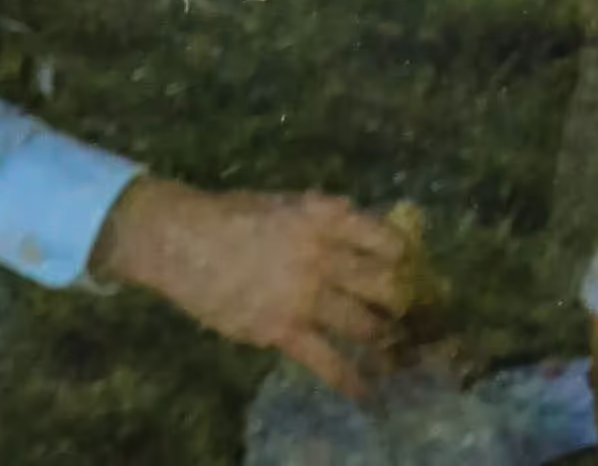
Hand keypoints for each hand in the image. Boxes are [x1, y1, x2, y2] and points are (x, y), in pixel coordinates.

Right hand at [101, 182, 421, 382]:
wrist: (186, 241)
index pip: (382, 236)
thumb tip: (360, 235)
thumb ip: (323, 221)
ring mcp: (304, 294)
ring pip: (362, 324)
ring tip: (394, 353)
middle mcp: (322, 253)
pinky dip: (351, 379)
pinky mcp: (283, 330)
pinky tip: (366, 392)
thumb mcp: (286, 204)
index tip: (411, 268)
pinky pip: (328, 360)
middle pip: (382, 284)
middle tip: (407, 314)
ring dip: (381, 340)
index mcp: (324, 215)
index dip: (403, 256)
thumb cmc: (233, 216)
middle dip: (401, 302)